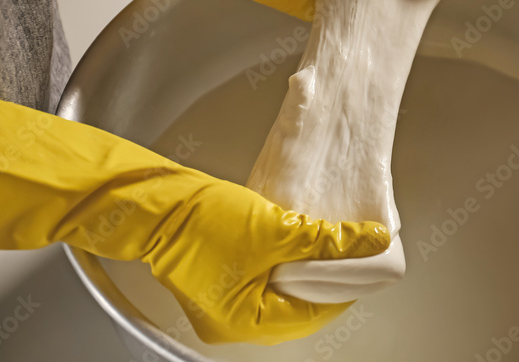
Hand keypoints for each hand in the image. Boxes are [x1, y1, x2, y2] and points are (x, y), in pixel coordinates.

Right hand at [0, 88, 388, 343]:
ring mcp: (221, 295)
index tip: (365, 258)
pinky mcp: (215, 270)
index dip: (345, 283)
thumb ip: (328, 240)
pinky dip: (282, 251)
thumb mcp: (273, 229)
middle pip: (297, 299)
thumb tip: (372, 241)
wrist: (146, 196)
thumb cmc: (192, 221)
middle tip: (350, 242)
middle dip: (325, 271)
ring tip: (326, 231)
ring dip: (304, 258)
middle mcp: (231, 318)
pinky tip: (295, 227)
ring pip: (281, 282)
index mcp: (244, 322)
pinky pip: (261, 267)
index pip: (314, 312)